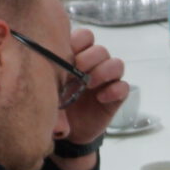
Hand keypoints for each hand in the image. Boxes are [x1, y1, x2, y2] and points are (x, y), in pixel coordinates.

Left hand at [56, 26, 128, 160]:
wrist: (65, 133)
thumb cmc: (53, 105)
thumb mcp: (45, 90)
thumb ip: (46, 78)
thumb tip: (45, 72)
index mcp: (76, 57)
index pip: (85, 36)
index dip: (79, 41)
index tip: (67, 54)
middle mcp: (93, 66)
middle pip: (100, 49)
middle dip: (90, 57)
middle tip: (78, 70)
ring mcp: (105, 81)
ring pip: (116, 64)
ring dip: (104, 71)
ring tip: (90, 85)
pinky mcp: (115, 97)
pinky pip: (124, 87)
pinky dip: (115, 90)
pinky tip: (101, 98)